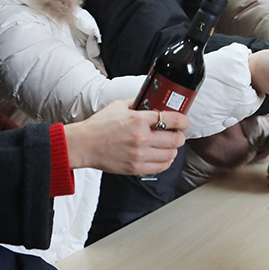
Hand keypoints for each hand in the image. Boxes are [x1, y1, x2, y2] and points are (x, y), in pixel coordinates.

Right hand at [64, 100, 185, 174]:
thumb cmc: (99, 125)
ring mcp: (139, 155)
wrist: (84, 145)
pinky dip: (165, 161)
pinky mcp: (135, 168)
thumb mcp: (119, 106)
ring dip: (173, 149)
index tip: (184, 121)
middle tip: (176, 134)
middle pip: (176, 139)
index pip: (173, 120)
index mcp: (139, 119)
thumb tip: (152, 101)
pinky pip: (161, 167)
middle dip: (179, 136)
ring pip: (171, 154)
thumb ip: (138, 103)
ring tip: (167, 145)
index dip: (184, 121)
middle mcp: (141, 138)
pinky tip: (160, 156)